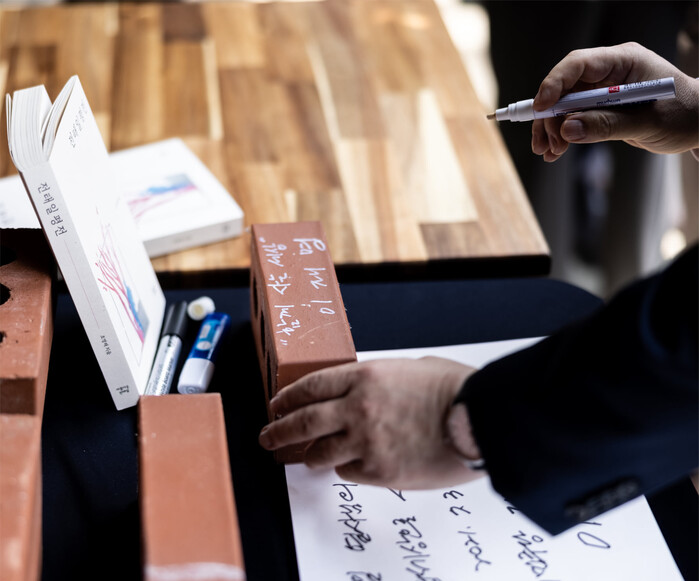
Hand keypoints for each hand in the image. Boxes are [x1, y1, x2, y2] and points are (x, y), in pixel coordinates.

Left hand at [258, 357, 483, 488]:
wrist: (480, 420)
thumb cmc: (454, 389)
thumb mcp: (411, 368)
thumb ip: (380, 379)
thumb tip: (367, 392)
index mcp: (364, 376)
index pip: (310, 387)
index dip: (288, 397)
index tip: (276, 405)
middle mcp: (356, 409)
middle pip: (303, 422)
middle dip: (279, 431)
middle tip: (268, 438)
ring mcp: (365, 442)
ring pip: (319, 453)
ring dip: (308, 456)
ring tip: (303, 458)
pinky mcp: (380, 472)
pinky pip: (348, 472)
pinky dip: (346, 468)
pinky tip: (349, 465)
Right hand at [531, 42, 698, 161]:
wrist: (696, 125)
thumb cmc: (683, 115)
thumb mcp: (648, 122)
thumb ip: (607, 125)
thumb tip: (567, 129)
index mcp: (624, 61)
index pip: (579, 65)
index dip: (554, 84)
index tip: (541, 108)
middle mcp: (608, 72)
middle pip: (564, 88)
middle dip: (550, 116)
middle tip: (547, 143)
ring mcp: (602, 90)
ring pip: (563, 106)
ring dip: (551, 129)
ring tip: (548, 152)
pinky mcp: (599, 108)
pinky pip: (572, 118)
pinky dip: (561, 135)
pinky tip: (555, 152)